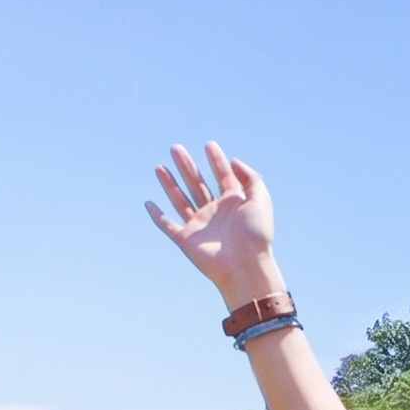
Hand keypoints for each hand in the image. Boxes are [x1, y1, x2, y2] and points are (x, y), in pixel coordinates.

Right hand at [147, 142, 282, 305]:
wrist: (245, 265)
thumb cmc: (256, 234)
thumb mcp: (260, 199)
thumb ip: (250, 177)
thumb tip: (233, 162)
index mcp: (234, 203)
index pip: (223, 176)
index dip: (216, 160)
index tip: (209, 145)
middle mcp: (215, 212)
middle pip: (197, 183)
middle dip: (186, 166)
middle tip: (175, 148)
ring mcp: (199, 225)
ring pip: (180, 199)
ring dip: (169, 183)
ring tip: (160, 166)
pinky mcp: (186, 239)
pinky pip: (167, 225)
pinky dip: (157, 216)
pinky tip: (148, 203)